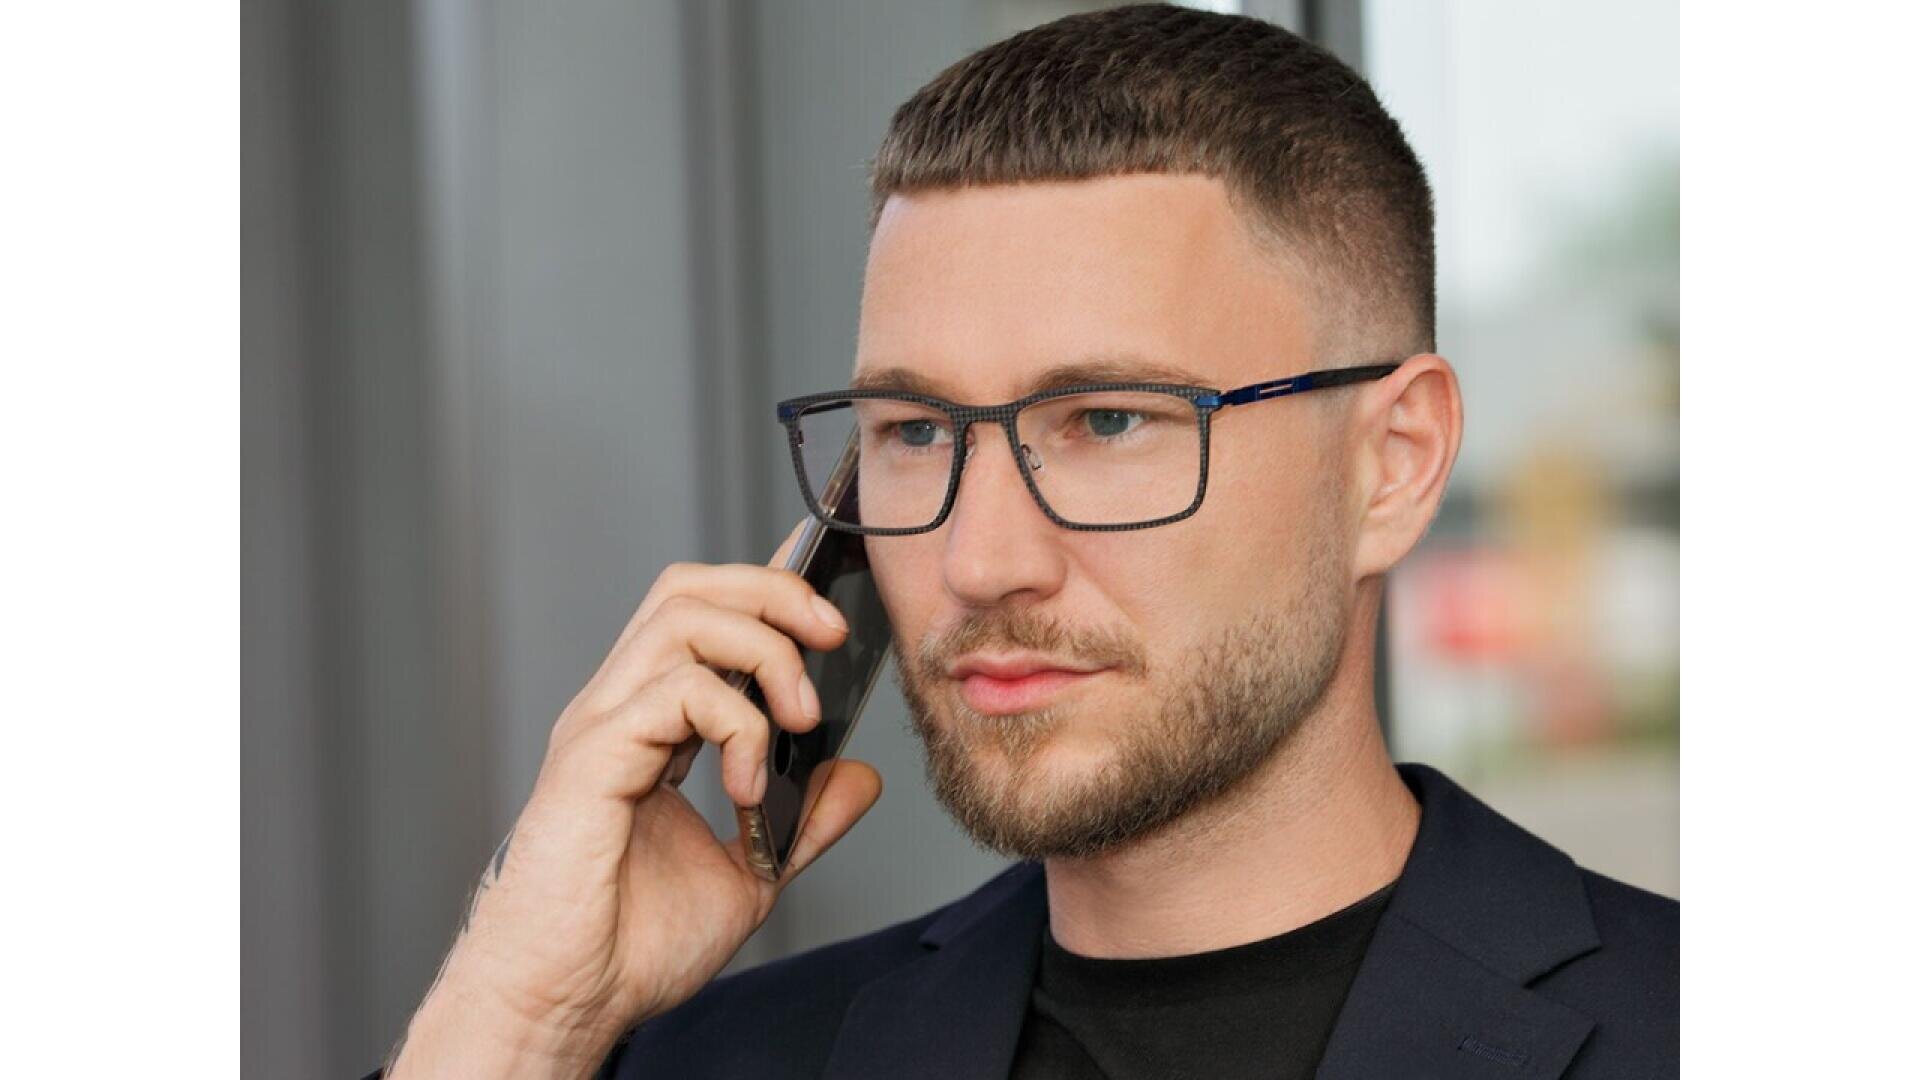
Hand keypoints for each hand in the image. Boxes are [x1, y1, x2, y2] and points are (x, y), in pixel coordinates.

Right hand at [387, 523, 883, 1078]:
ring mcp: (601, 725)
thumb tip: (856, 774)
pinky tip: (747, 785)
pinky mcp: (592, 756)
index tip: (829, 601)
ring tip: (797, 719)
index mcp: (648, 723)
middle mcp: (618, 708)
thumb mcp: (750, 874)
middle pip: (689, 587)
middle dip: (774, 593)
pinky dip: (735, 723)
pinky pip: (675, 689)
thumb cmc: (629, 947)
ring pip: (683, 616)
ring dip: (764, 651)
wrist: (569, 1002)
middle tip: (831, 640)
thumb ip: (803, 820)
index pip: (701, 611)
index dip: (765, 584)